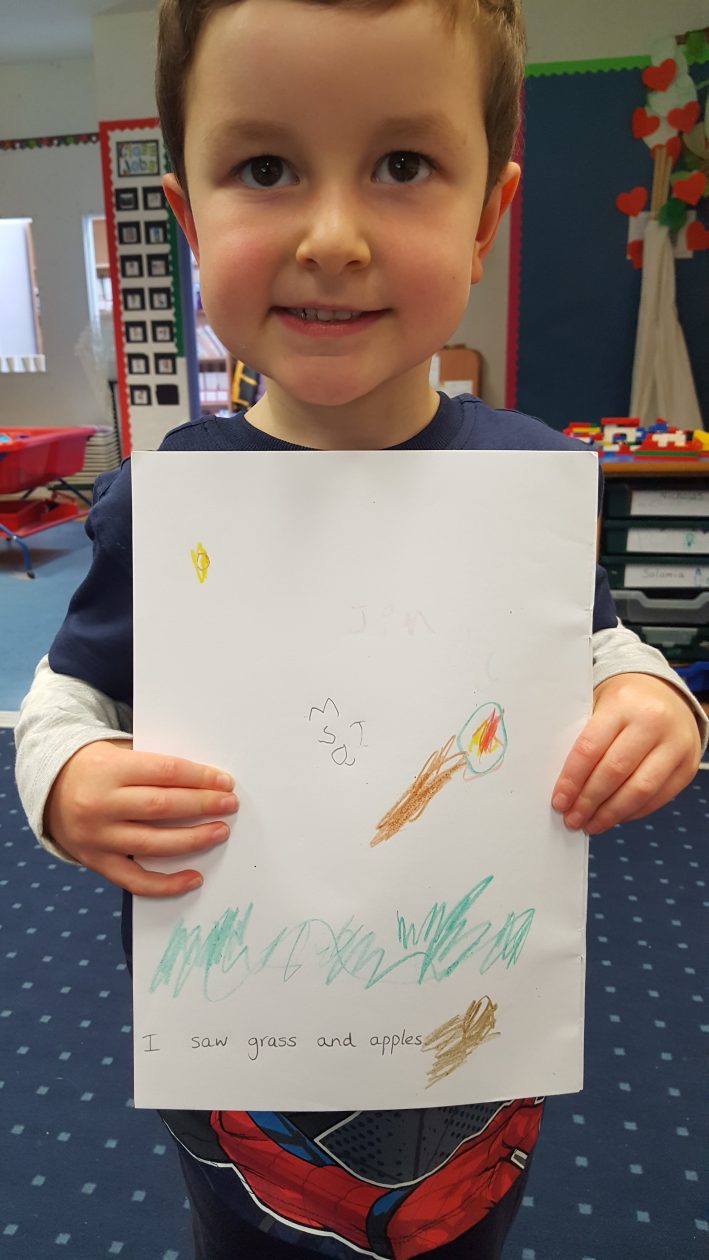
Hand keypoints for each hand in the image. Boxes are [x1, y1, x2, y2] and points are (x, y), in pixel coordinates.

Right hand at [44, 740, 238, 895]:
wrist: (50, 788)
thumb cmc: (98, 767)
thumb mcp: (119, 753)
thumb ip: (154, 766)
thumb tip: (206, 781)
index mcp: (109, 770)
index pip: (165, 772)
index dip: (199, 777)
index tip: (225, 782)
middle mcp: (100, 804)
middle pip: (162, 806)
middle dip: (202, 805)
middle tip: (230, 805)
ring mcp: (96, 837)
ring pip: (152, 844)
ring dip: (193, 840)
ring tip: (220, 832)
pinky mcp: (95, 862)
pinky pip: (134, 880)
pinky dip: (166, 884)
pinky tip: (194, 877)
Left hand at [551, 673, 701, 834]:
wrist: (666, 694)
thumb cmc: (624, 702)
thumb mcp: (599, 704)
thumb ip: (583, 737)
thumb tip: (564, 786)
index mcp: (623, 704)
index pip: (590, 748)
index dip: (572, 780)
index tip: (559, 801)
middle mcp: (653, 723)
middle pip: (615, 772)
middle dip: (589, 801)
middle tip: (573, 819)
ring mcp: (675, 745)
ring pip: (640, 790)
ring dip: (611, 813)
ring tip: (591, 824)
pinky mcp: (687, 766)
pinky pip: (659, 798)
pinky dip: (633, 812)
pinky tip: (615, 817)